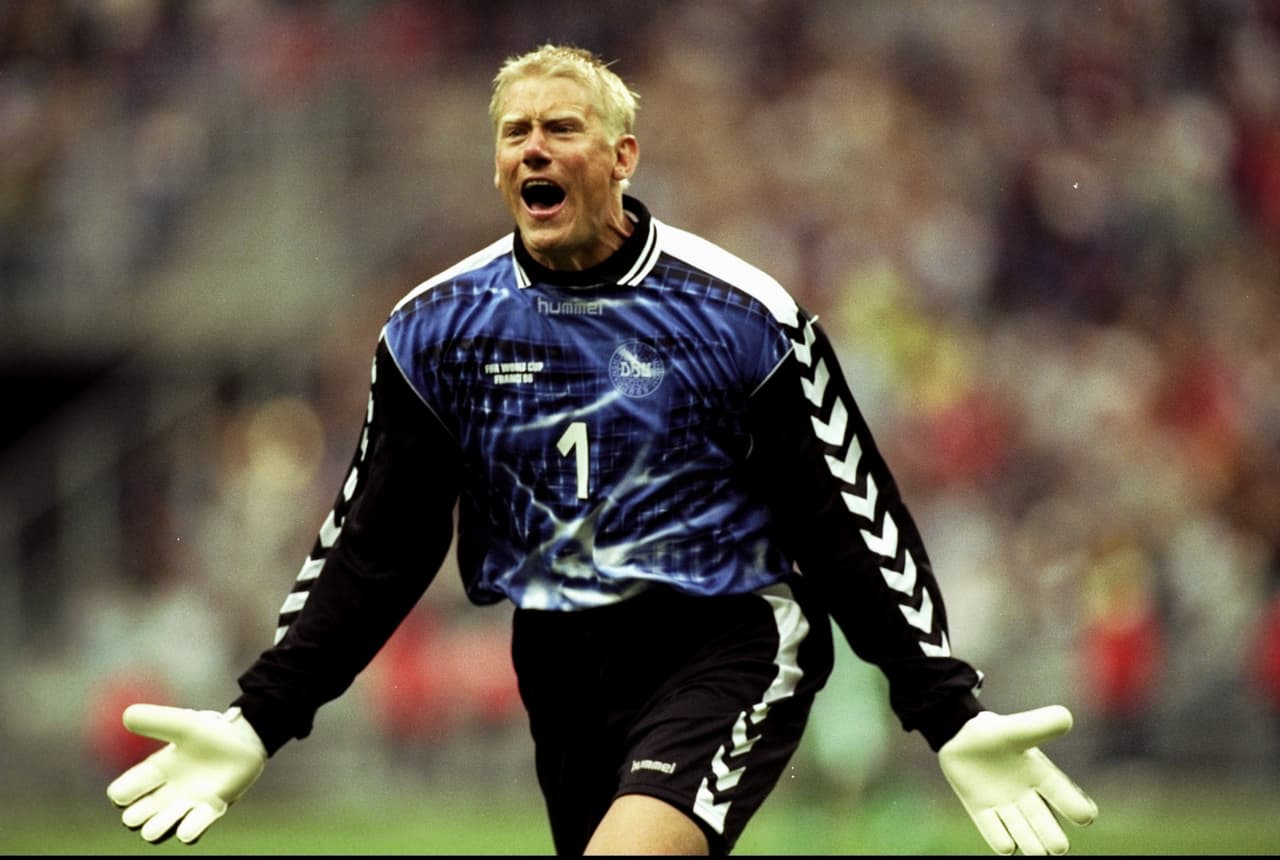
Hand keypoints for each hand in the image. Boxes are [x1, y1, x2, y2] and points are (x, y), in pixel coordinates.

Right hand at [106, 704, 266, 844]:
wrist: (244, 739)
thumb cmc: (208, 732)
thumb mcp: (182, 724)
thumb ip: (156, 720)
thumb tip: (127, 715)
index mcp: (154, 772)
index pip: (123, 792)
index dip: (121, 794)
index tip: (124, 793)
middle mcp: (165, 793)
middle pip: (137, 816)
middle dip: (136, 818)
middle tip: (141, 812)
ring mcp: (187, 803)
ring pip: (161, 827)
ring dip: (159, 827)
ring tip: (158, 825)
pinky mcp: (210, 810)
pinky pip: (194, 829)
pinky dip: (188, 832)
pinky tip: (186, 832)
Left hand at [938, 705, 1096, 854]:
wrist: (958, 735)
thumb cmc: (991, 731)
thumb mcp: (1015, 728)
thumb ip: (1039, 725)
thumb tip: (1066, 718)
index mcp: (1040, 774)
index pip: (1062, 793)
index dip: (1074, 804)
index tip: (1086, 816)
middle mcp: (1026, 795)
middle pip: (1043, 821)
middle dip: (1051, 835)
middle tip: (1059, 847)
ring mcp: (1004, 805)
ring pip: (1021, 830)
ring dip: (1030, 842)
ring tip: (1039, 853)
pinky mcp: (981, 810)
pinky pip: (992, 829)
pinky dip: (999, 839)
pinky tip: (1007, 847)